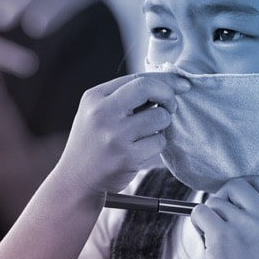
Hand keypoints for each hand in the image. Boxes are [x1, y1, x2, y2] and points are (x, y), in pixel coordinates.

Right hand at [53, 72, 182, 196]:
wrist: (76, 180)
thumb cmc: (92, 143)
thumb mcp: (97, 112)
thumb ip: (124, 97)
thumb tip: (166, 84)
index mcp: (94, 97)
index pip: (137, 78)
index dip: (165, 79)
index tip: (182, 84)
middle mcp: (102, 113)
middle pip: (147, 88)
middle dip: (168, 94)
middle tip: (170, 106)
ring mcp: (114, 135)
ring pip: (159, 117)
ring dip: (161, 125)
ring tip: (146, 133)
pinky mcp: (126, 156)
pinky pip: (159, 141)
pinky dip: (156, 145)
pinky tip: (141, 150)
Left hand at [189, 176, 258, 258]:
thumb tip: (230, 194)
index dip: (243, 187)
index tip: (235, 201)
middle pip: (234, 185)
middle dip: (223, 199)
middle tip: (221, 221)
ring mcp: (244, 224)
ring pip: (214, 202)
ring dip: (209, 218)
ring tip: (218, 241)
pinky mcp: (222, 234)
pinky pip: (199, 212)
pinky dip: (198, 224)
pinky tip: (207, 241)